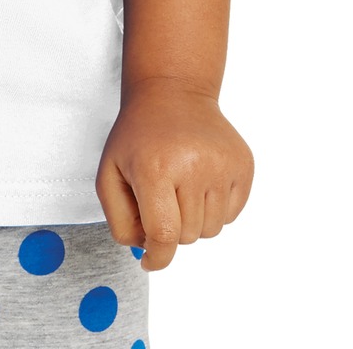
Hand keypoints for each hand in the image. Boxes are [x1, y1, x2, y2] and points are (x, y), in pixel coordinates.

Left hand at [94, 78, 254, 271]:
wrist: (173, 91)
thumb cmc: (138, 135)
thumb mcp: (109, 172)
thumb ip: (119, 220)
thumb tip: (147, 250)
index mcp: (155, 168)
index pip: (164, 236)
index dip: (157, 257)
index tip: (150, 260)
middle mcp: (193, 166)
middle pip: (187, 236)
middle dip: (171, 227)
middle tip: (162, 196)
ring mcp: (222, 164)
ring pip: (211, 230)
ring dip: (194, 219)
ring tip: (181, 186)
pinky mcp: (243, 164)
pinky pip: (231, 214)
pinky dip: (214, 208)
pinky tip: (200, 180)